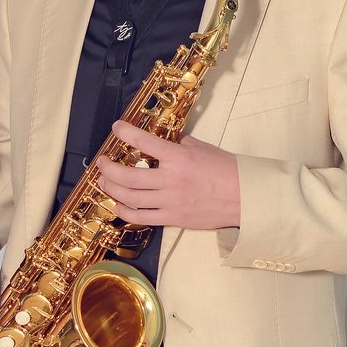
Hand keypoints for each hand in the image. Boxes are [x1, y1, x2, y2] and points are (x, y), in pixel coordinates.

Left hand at [97, 124, 240, 230]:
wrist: (245, 198)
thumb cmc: (228, 171)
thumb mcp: (203, 148)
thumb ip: (180, 143)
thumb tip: (165, 138)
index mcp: (179, 158)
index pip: (144, 142)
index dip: (125, 133)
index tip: (116, 128)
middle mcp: (171, 180)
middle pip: (128, 176)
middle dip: (108, 168)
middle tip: (101, 162)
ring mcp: (169, 201)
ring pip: (130, 198)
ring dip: (111, 189)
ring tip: (103, 181)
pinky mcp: (172, 218)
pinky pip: (141, 217)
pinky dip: (125, 211)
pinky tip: (117, 205)